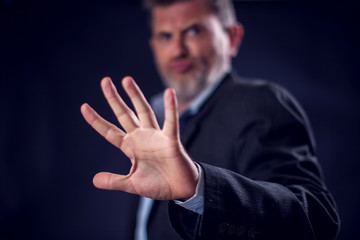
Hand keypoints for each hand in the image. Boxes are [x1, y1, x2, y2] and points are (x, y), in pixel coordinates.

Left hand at [80, 76, 197, 199]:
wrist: (180, 189)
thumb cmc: (158, 184)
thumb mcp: (132, 184)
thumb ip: (114, 181)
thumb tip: (94, 180)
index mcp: (130, 147)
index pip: (110, 131)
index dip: (96, 120)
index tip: (84, 107)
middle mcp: (141, 138)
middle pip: (124, 114)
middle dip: (114, 99)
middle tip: (104, 81)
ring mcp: (155, 136)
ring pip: (144, 111)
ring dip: (136, 96)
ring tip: (126, 80)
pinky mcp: (171, 139)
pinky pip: (171, 121)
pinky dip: (171, 108)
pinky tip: (169, 93)